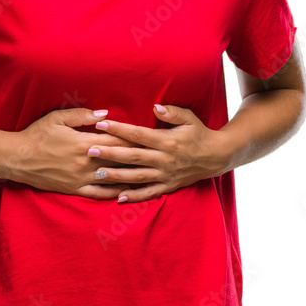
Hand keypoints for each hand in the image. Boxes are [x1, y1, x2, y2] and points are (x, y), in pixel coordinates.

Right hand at [12, 107, 145, 199]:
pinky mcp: (74, 189)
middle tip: (156, 157)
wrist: (18, 158)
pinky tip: (126, 193)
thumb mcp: (58, 118)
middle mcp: (85, 163)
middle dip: (138, 159)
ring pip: (112, 179)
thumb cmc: (38, 134)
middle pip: (118, 160)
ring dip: (131, 178)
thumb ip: (83, 115)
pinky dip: (114, 193)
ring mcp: (81, 178)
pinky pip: (99, 194)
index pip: (116, 141)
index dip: (134, 140)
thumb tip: (106, 114)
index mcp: (83, 143)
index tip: (150, 138)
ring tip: (149, 176)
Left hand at [87, 103, 230, 202]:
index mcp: (167, 141)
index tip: (101, 124)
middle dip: (110, 154)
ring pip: (137, 177)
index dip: (119, 129)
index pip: (138, 135)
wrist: (216, 156)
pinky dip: (134, 197)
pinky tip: (118, 198)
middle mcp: (164, 159)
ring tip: (97, 174)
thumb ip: (172, 112)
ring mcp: (166, 174)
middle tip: (90, 151)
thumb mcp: (190, 118)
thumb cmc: (199, 133)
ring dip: (116, 176)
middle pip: (132, 157)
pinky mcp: (168, 186)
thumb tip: (155, 107)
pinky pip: (149, 193)